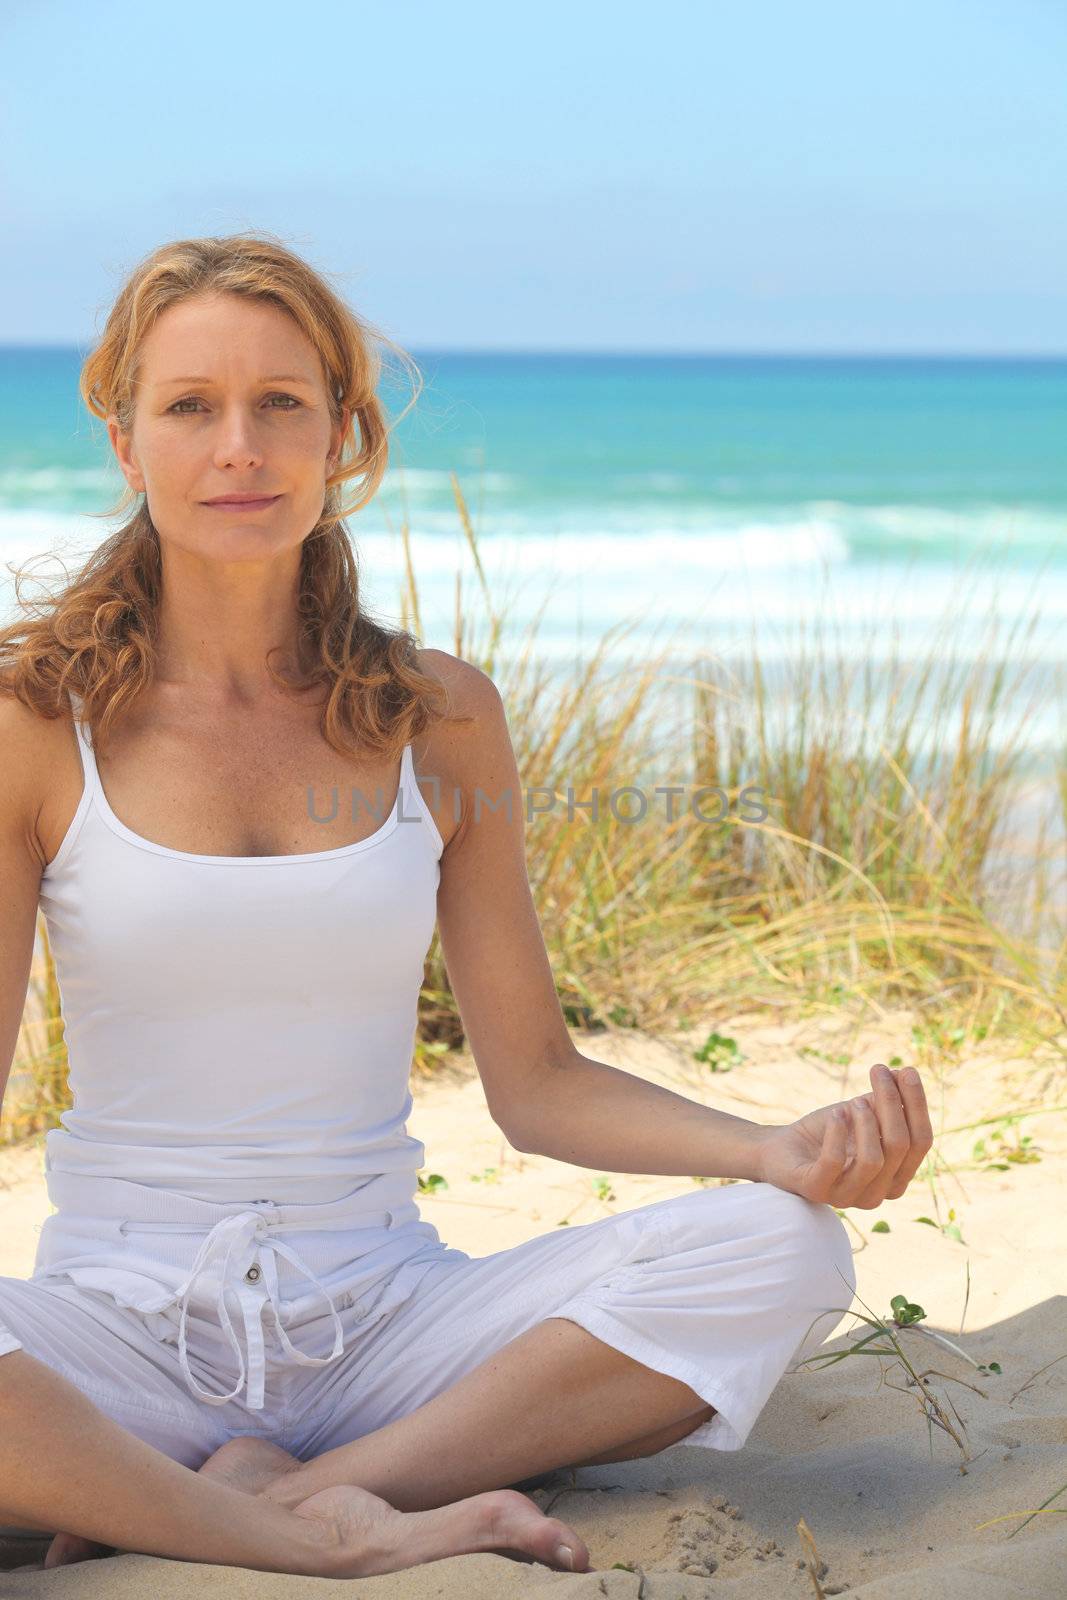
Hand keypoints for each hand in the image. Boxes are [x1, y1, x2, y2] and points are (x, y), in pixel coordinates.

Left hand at [755, 1063, 932, 1208]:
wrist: (782, 1148)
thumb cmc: (829, 1131)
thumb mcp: (861, 1112)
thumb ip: (885, 1100)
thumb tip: (906, 1073)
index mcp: (897, 1177)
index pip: (922, 1141)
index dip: (917, 1104)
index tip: (907, 1069)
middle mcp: (878, 1194)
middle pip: (901, 1146)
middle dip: (891, 1102)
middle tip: (878, 1070)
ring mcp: (847, 1197)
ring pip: (873, 1159)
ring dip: (866, 1121)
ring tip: (853, 1102)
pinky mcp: (816, 1190)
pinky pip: (834, 1162)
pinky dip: (837, 1132)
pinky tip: (835, 1114)